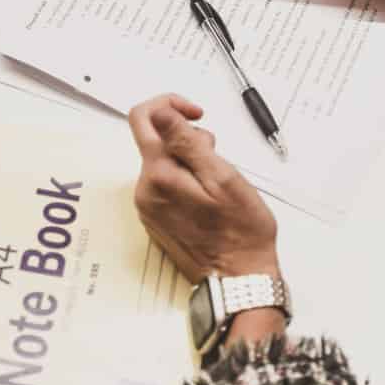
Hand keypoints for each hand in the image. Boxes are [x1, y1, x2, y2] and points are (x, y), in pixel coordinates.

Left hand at [128, 94, 279, 282]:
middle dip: (186, 135)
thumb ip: (187, 141)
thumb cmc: (241, 232)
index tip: (197, 114)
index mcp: (159, 175)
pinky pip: (164, 183)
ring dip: (188, 158)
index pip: (144, 117)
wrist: (238, 280)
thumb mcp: (222, 176)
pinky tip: (208, 195)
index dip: (171, 104)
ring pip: (162, 161)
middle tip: (215, 153)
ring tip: (216, 179)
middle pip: (154, 138)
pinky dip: (185, 178)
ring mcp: (149, 207)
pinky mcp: (156, 218)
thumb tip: (162, 112)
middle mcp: (146, 190)